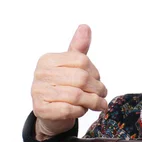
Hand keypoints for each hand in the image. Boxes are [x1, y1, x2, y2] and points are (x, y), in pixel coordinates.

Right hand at [31, 24, 107, 140]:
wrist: (50, 114)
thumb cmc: (63, 87)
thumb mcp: (71, 67)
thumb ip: (78, 49)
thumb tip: (85, 27)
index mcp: (48, 59)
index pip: (81, 61)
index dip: (95, 72)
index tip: (98, 80)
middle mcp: (41, 73)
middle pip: (81, 78)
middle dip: (97, 88)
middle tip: (103, 95)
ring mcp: (39, 92)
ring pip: (77, 96)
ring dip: (92, 102)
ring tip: (98, 104)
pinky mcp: (41, 109)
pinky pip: (69, 109)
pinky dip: (80, 111)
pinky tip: (82, 110)